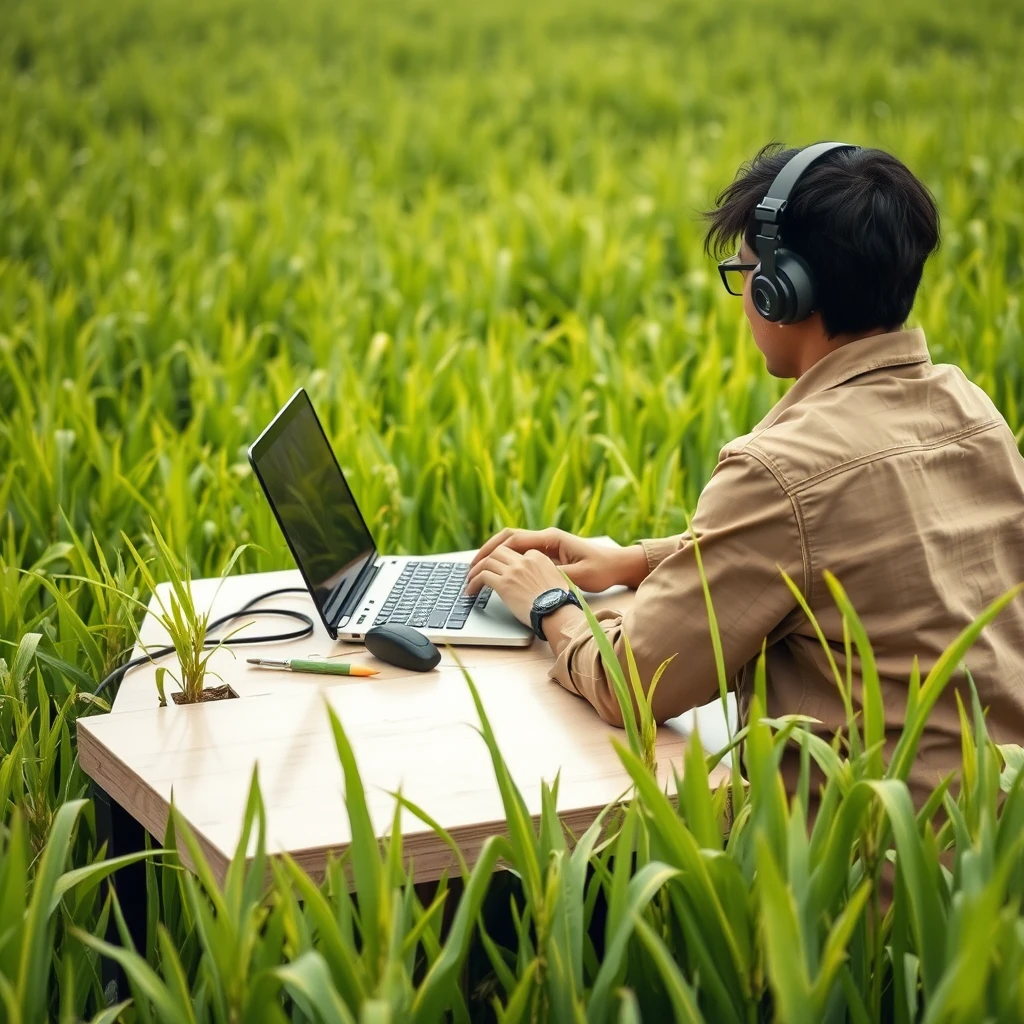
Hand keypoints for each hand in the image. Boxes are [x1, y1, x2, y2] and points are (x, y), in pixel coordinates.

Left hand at [463, 545, 569, 626]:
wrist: (557, 612)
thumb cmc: (558, 603)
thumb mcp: (554, 579)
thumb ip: (541, 574)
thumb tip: (531, 581)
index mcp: (537, 557)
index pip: (514, 552)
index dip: (503, 559)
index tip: (497, 567)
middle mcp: (524, 560)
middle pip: (498, 552)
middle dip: (486, 558)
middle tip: (477, 568)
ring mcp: (513, 571)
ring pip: (487, 562)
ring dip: (475, 571)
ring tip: (470, 580)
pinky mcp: (504, 584)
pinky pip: (482, 577)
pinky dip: (473, 583)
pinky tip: (471, 592)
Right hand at [467, 528, 646, 592]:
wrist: (617, 565)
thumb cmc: (601, 569)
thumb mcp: (578, 575)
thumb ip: (553, 574)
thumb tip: (530, 577)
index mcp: (550, 539)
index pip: (513, 540)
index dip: (492, 552)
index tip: (478, 567)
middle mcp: (545, 538)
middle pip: (507, 538)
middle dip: (486, 551)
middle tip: (469, 569)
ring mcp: (545, 545)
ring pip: (511, 544)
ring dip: (493, 555)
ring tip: (477, 571)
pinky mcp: (547, 554)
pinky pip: (519, 553)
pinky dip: (504, 560)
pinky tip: (495, 572)